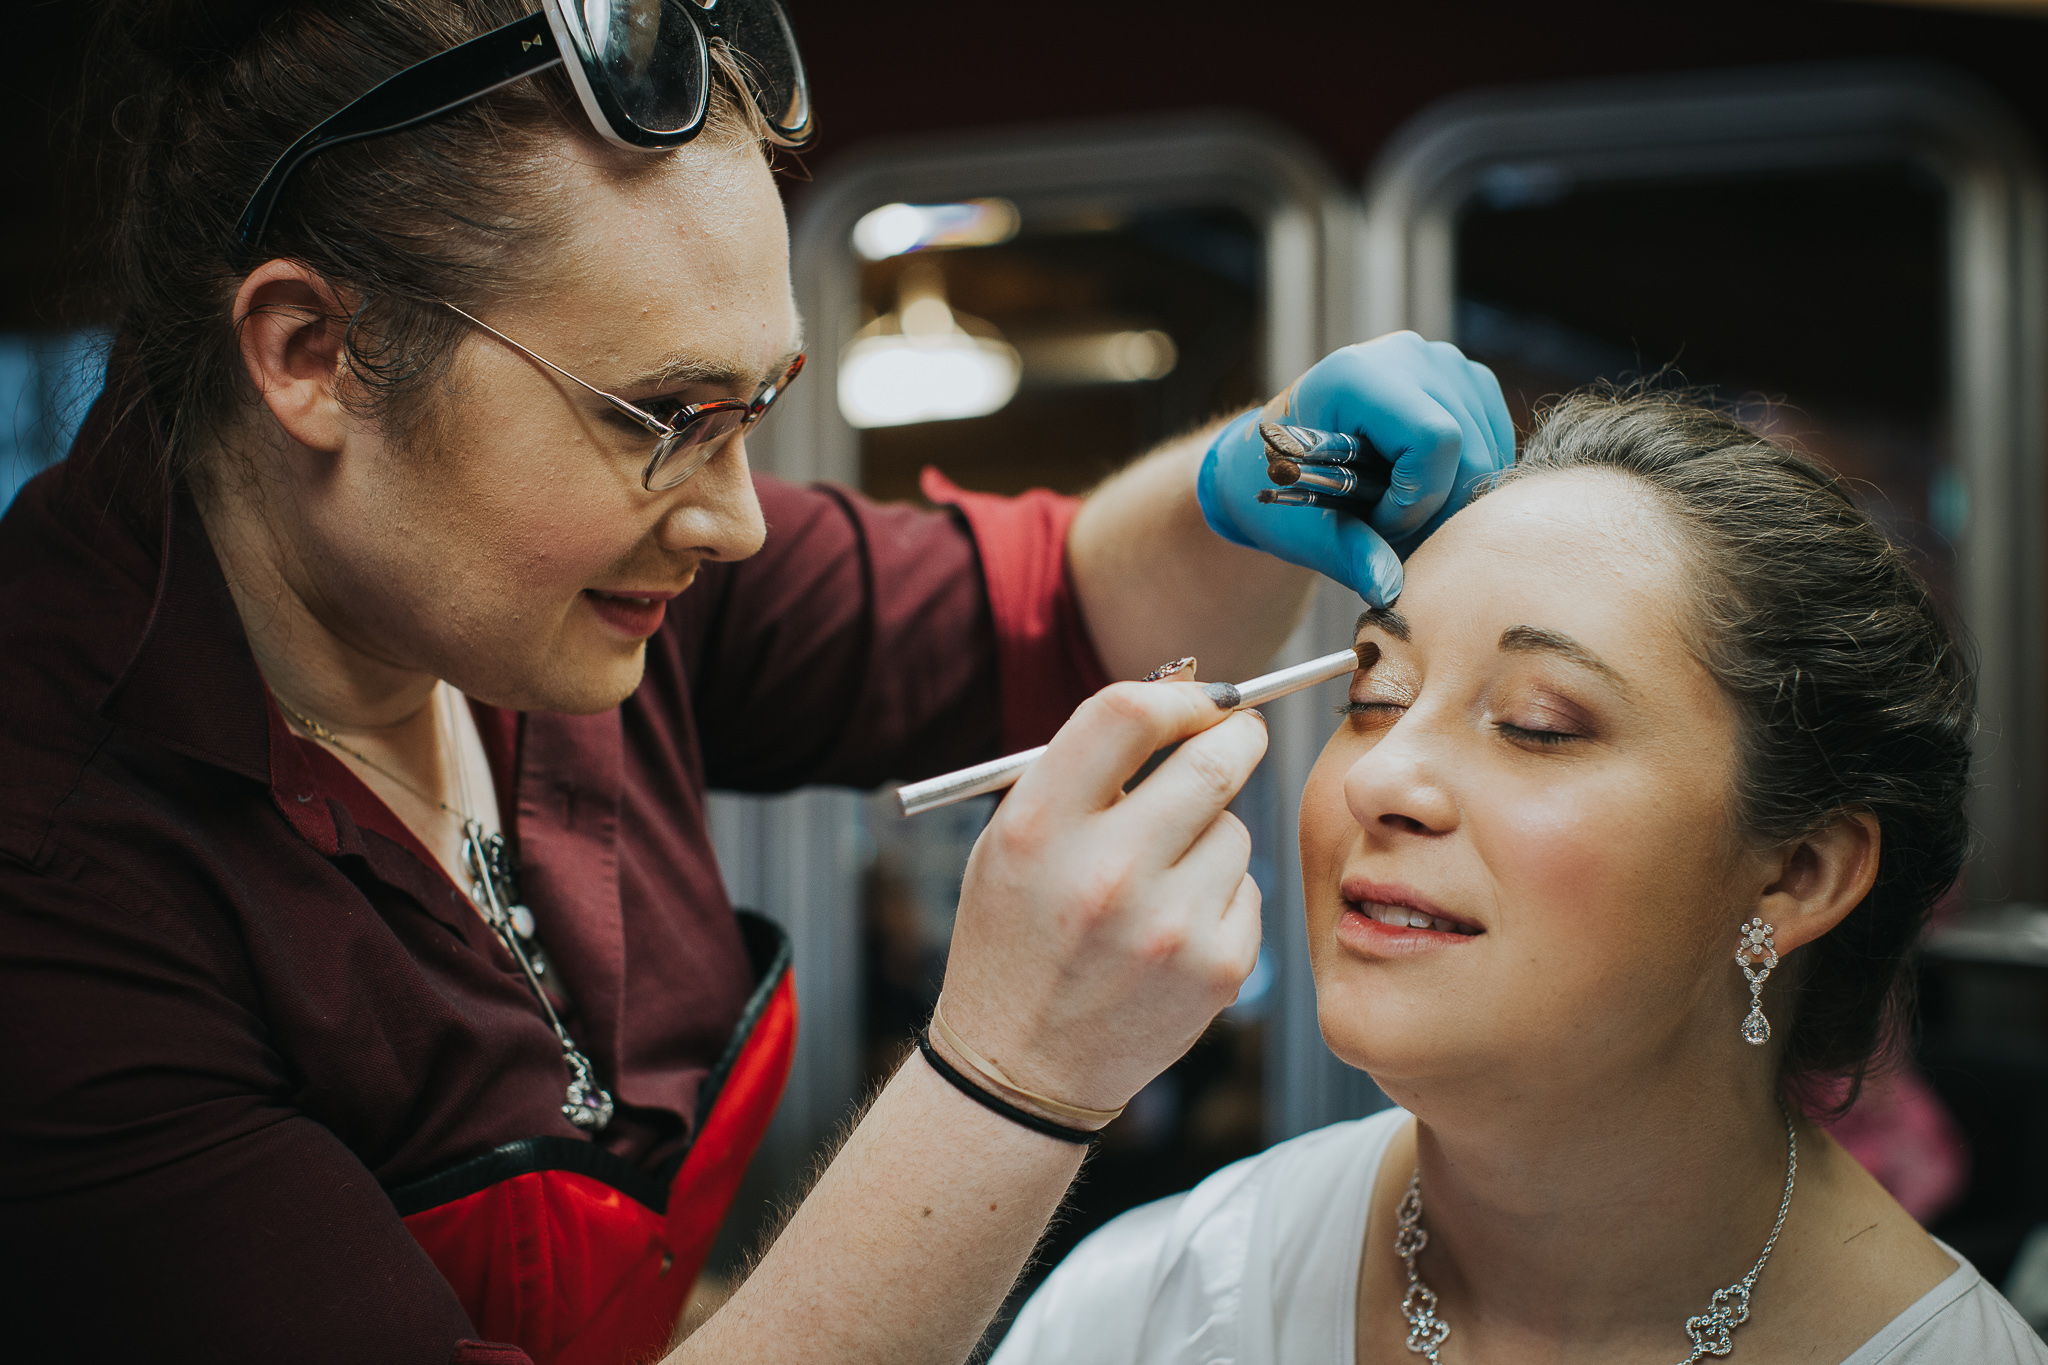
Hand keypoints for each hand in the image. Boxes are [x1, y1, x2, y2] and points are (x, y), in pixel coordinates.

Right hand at [937, 681, 1266, 1115]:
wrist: (1021, 1064)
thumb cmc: (1018, 932)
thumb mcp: (1012, 840)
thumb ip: (1084, 769)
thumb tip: (1183, 698)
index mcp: (1039, 827)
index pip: (1127, 715)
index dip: (1177, 695)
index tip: (1200, 699)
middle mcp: (1105, 873)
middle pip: (1213, 762)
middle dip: (1235, 738)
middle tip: (1239, 735)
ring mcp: (1168, 926)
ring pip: (1236, 829)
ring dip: (1211, 833)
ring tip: (1161, 876)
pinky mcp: (1215, 969)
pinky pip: (1247, 889)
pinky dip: (1220, 894)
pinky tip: (1173, 928)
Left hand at [1196, 331, 1515, 604]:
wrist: (1281, 451)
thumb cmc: (1282, 483)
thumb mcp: (1303, 526)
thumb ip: (1350, 555)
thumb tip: (1390, 590)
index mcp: (1358, 375)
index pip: (1435, 439)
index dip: (1417, 498)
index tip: (1376, 523)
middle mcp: (1411, 356)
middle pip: (1472, 452)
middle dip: (1438, 511)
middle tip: (1391, 534)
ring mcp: (1447, 364)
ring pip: (1491, 455)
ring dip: (1452, 503)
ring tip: (1400, 512)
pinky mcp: (1472, 383)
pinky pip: (1497, 448)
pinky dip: (1465, 485)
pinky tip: (1423, 491)